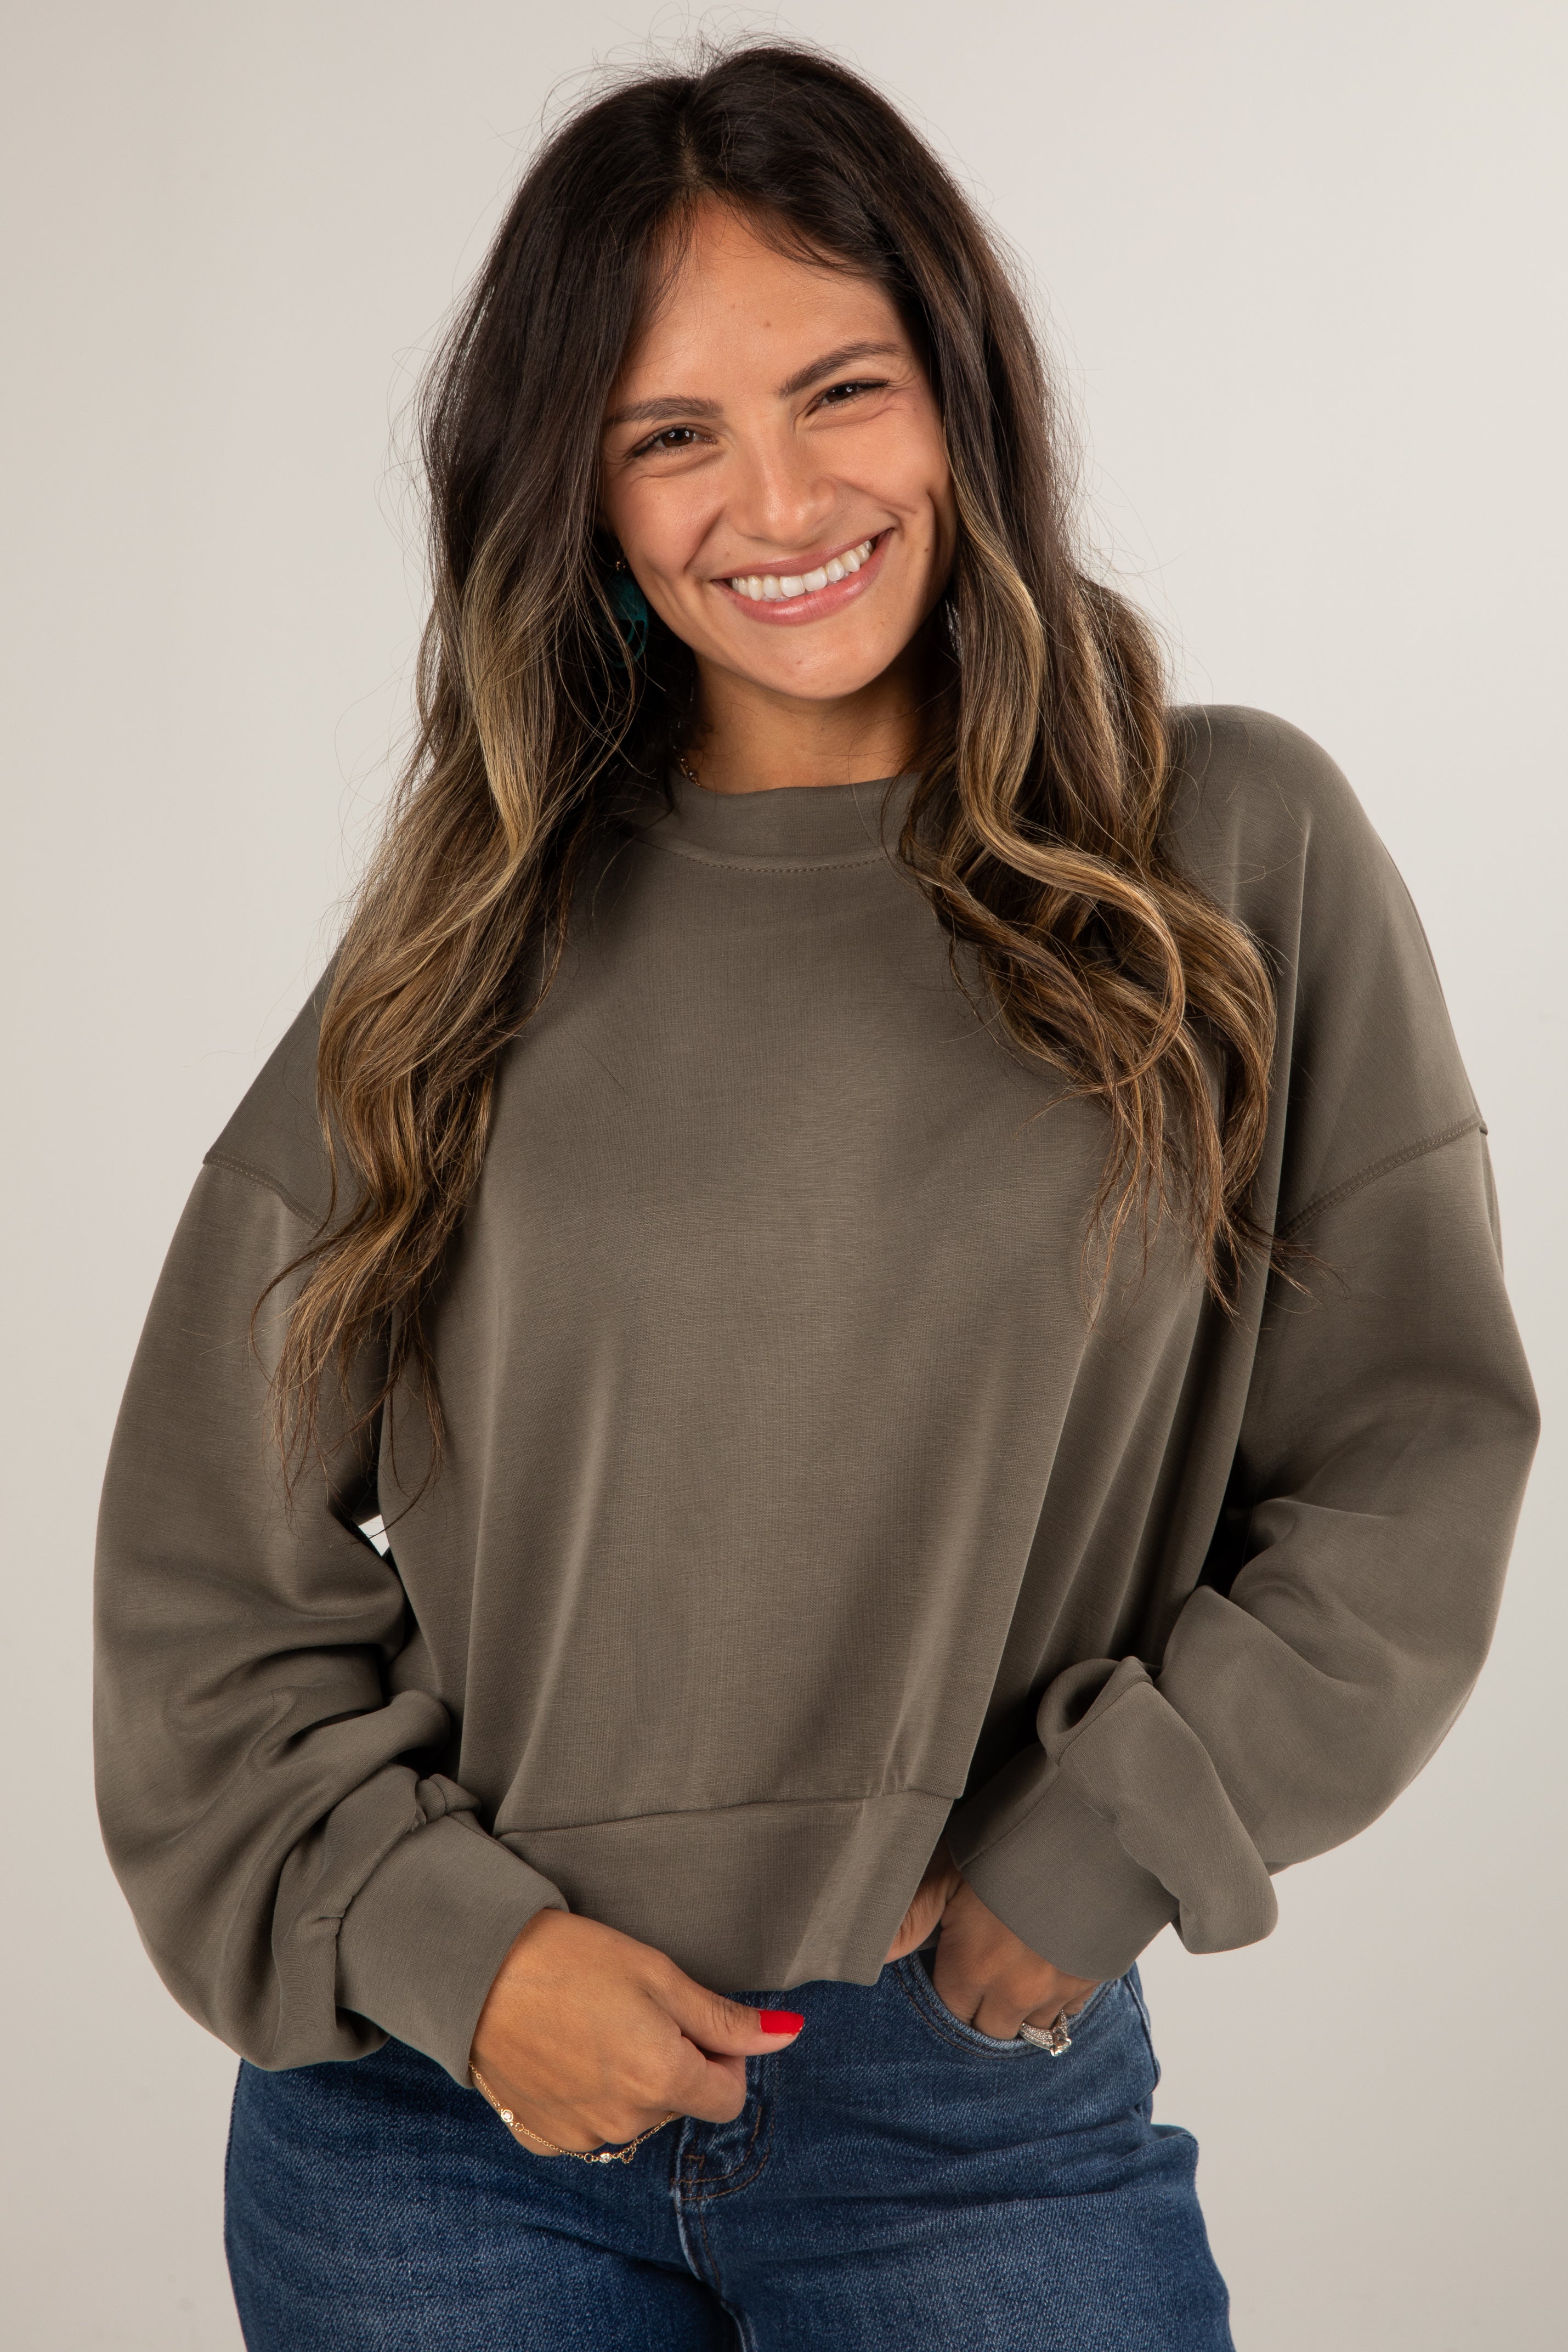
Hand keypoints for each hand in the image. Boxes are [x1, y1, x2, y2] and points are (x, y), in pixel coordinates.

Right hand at [470, 1909, 802, 2151]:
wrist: (477, 1969)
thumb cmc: (571, 1960)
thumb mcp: (659, 1974)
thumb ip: (723, 2019)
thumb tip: (789, 2036)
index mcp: (662, 2081)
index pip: (728, 2097)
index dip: (723, 2056)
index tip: (693, 2019)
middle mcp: (625, 2122)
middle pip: (679, 2102)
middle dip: (674, 2061)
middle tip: (635, 2008)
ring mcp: (580, 2135)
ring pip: (634, 2115)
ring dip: (631, 2079)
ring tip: (594, 2024)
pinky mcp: (541, 2136)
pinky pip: (588, 2124)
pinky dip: (588, 2095)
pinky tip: (566, 2051)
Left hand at [884, 1839, 1099, 2040]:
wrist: (1086, 1831)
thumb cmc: (1009, 1843)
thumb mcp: (947, 1869)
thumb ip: (910, 1915)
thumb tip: (873, 1954)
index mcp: (972, 1967)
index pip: (952, 2012)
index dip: (950, 1991)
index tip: (953, 1967)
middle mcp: (1014, 1990)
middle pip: (990, 2028)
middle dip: (982, 2007)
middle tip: (983, 1969)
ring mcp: (1056, 1988)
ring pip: (1032, 2026)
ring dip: (1021, 2006)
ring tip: (1016, 1970)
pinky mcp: (1092, 1979)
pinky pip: (1068, 2009)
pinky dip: (1057, 1996)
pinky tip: (1050, 1964)